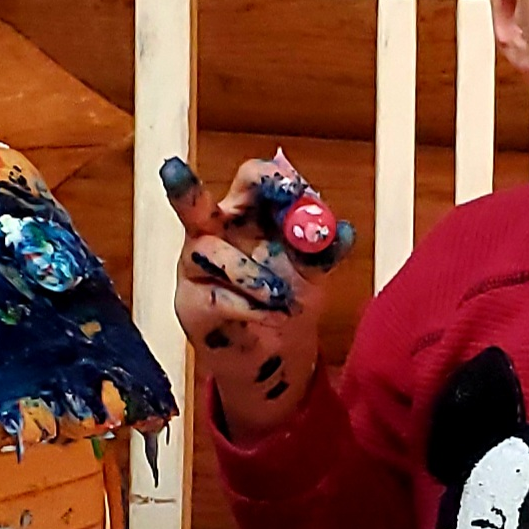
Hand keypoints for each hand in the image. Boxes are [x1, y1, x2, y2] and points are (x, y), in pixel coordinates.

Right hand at [164, 151, 353, 443]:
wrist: (277, 350)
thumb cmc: (289, 296)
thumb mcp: (314, 271)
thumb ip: (323, 250)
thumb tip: (343, 231)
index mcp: (247, 213)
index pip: (250, 179)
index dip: (269, 178)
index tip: (294, 189)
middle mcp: (212, 232)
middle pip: (194, 202)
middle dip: (187, 189)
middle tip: (185, 180)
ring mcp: (194, 267)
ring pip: (214, 255)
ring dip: (257, 277)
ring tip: (284, 300)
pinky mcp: (192, 304)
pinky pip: (221, 299)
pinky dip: (256, 310)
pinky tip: (275, 317)